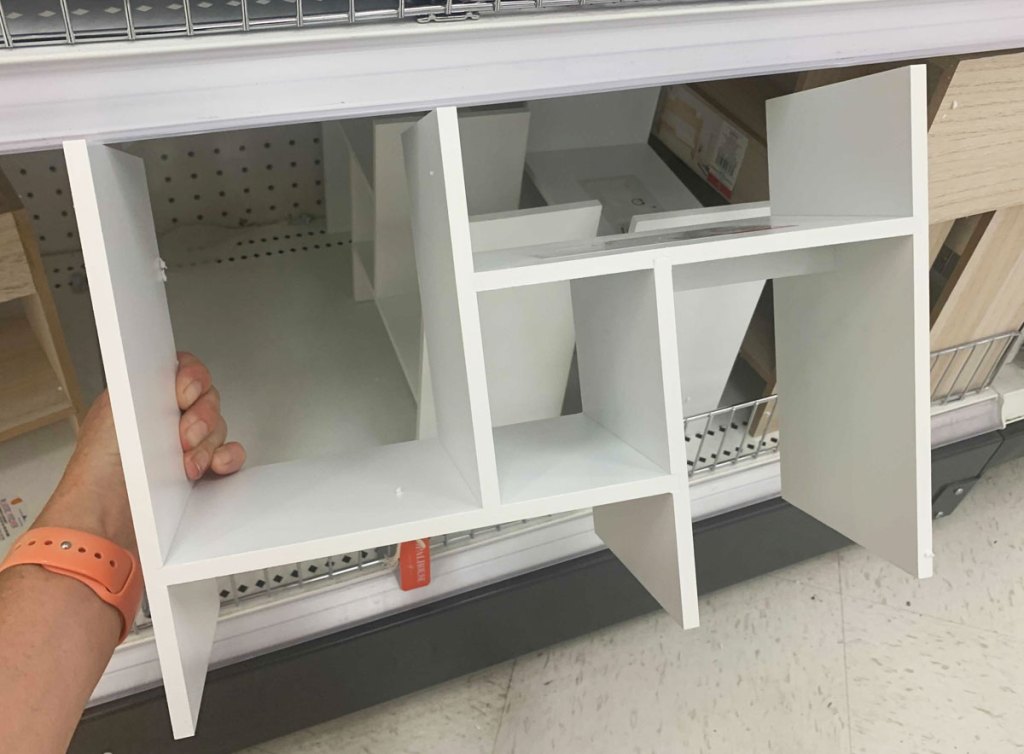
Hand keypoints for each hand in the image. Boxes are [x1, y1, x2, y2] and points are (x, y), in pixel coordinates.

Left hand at [34, 352, 244, 552]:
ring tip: (185, 463)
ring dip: (208, 443)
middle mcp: (163, 422)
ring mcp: (183, 448)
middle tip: (182, 436)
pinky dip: (228, 458)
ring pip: (219, 428)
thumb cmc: (97, 475)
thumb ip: (146, 385)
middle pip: (207, 399)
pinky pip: (230, 456)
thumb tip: (174, 368)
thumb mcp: (114, 411)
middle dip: (201, 417)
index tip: (184, 394)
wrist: (103, 525)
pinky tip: (214, 466)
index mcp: (141, 400)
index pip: (180, 371)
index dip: (191, 377)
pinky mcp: (201, 474)